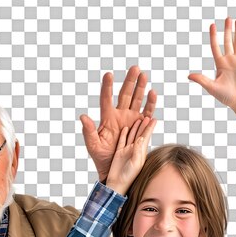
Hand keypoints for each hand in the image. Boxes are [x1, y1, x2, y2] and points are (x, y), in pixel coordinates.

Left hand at [81, 66, 156, 181]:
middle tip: (134, 68)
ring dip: (140, 87)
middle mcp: (120, 115)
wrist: (114, 169)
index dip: (107, 87)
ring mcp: (131, 119)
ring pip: (136, 99)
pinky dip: (150, 103)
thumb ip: (88, 131)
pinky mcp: (140, 126)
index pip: (106, 98)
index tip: (109, 74)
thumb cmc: (101, 157)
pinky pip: (147, 112)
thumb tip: (83, 116)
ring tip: (143, 75)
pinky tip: (152, 93)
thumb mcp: (93, 145)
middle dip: (130, 81)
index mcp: (107, 118)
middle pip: (125, 94)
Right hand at [105, 117, 155, 195]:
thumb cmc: (129, 176)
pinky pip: (122, 141)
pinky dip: (124, 134)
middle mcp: (135, 150)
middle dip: (144, 126)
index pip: (146, 137)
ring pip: (131, 136)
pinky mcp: (119, 153)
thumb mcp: (135, 163)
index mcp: (140, 153)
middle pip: (140, 135)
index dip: (149, 128)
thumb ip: (138, 151)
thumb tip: (141, 138)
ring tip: (139, 119)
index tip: (154, 119)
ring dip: (135, 128)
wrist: (117, 184)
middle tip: (148, 116)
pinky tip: (126, 128)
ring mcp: (127, 151)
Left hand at [188, 18, 235, 112]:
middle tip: (227, 18)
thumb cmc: (225, 96)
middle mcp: (229, 60)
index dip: (213, 36)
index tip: (212, 25)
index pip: (215, 47)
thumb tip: (188, 76)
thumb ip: (201, 80)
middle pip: (227, 41)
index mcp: (220, 64)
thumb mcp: (211, 87)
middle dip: (227, 30)